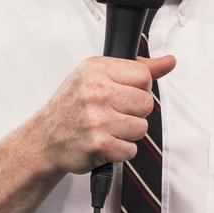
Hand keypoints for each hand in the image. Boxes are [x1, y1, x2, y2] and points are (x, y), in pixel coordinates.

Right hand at [32, 55, 175, 174]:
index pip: (144, 76)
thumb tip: (169, 61)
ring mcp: (97, 119)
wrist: (44, 139)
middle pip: (146, 103)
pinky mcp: (99, 145)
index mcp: (95, 69)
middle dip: (134, 112)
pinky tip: (104, 143)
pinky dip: (120, 151)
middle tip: (113, 114)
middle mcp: (95, 91)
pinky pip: (131, 150)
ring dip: (128, 133)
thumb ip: (135, 69)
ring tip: (107, 129)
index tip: (123, 94)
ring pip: (142, 128)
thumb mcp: (97, 76)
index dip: (139, 88)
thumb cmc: (72, 106)